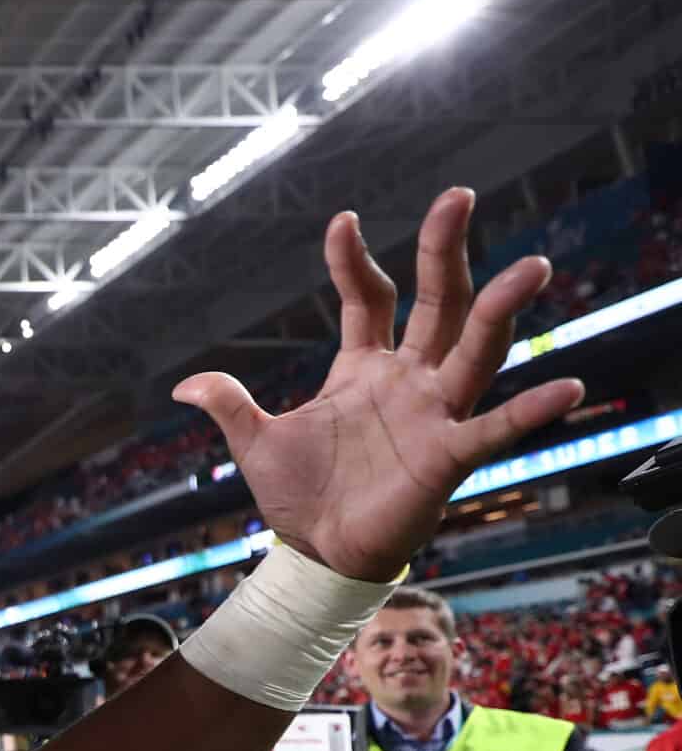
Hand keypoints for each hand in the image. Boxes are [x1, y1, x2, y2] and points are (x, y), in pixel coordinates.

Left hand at [173, 189, 585, 581]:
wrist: (317, 555)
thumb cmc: (297, 495)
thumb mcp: (253, 443)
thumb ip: (228, 405)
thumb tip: (182, 386)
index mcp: (362, 367)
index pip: (368, 297)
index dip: (354, 260)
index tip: (342, 221)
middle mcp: (407, 380)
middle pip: (437, 302)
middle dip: (445, 251)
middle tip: (456, 195)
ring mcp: (432, 414)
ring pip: (476, 349)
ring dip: (502, 308)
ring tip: (531, 266)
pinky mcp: (447, 457)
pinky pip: (496, 428)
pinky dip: (531, 410)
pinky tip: (568, 385)